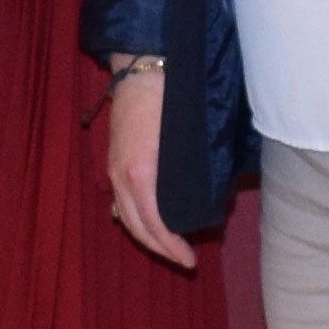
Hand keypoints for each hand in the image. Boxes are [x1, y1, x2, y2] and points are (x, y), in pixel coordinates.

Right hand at [102, 64, 193, 267]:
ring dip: (145, 235)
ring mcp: (113, 169)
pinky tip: (149, 222)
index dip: (171, 247)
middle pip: (136, 227)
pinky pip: (121, 201)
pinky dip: (134, 218)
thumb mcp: (187, 138)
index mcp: (140, 173)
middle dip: (159, 248)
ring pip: (125, 216)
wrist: (141, 67)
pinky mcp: (113, 162)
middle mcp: (121, 176)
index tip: (190, 261)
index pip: (155, 224)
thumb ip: (195, 172)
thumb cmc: (170, 98)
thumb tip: (215, 201)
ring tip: (168, 246)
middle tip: (184, 260)